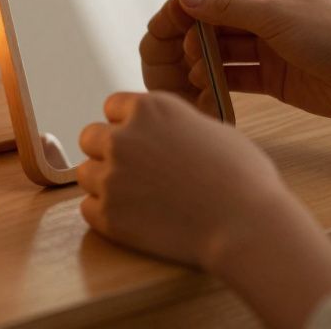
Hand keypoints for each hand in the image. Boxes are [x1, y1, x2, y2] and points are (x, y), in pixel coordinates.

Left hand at [77, 91, 283, 267]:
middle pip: (90, 137)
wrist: (245, 225)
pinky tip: (134, 218)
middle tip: (134, 171)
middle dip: (107, 151)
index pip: (113, 106)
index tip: (140, 140)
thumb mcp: (212, 129)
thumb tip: (169, 132)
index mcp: (149, 108)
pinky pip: (88, 209)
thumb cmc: (243, 177)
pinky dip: (106, 214)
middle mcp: (122, 137)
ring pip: (86, 174)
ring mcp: (111, 177)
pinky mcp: (107, 215)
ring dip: (105, 183)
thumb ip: (177, 124)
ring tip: (137, 198)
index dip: (127, 123)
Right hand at [140, 0, 330, 122]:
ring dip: (204, 60)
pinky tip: (202, 88)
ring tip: (194, 72)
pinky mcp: (271, 77)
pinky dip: (218, 82)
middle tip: (178, 51)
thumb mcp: (276, 16)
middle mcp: (266, 13)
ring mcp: (268, 46)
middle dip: (193, 34)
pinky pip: (235, 76)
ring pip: (223, 49)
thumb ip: (228, 8)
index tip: (166, 15)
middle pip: (216, 19)